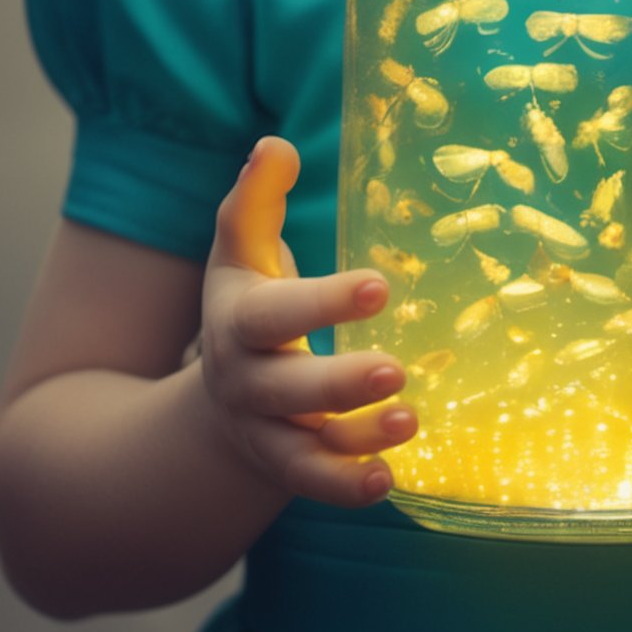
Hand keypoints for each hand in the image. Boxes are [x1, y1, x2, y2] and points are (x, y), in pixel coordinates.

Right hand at [196, 134, 416, 507]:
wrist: (220, 390)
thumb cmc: (248, 300)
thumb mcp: (240, 247)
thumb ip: (255, 197)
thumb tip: (275, 145)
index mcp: (238, 320)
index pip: (274, 314)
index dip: (323, 302)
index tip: (380, 285)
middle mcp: (246, 381)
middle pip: (286, 389)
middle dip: (339, 382)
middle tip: (395, 369)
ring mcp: (265, 431)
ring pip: (302, 447)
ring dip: (355, 440)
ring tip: (411, 420)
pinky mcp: (287, 465)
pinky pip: (314, 482)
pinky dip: (346, 486)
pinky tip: (388, 480)